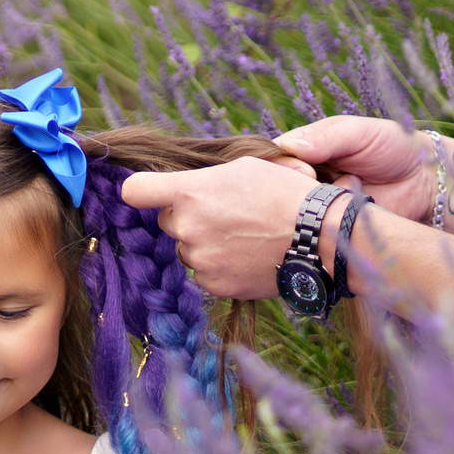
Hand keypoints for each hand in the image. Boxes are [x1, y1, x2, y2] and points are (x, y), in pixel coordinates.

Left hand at [120, 155, 322, 298]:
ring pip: (188, 249)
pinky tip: (248, 256)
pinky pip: (205, 273)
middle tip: (225, 213)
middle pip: (168, 222)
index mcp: (189, 193)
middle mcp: (187, 227)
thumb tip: (183, 187)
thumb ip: (202, 179)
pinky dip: (221, 267)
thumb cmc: (284, 193)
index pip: (135, 192)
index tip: (150, 192)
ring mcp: (200, 259)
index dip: (143, 191)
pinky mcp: (215, 285)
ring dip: (205, 243)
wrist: (319, 236)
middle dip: (188, 217)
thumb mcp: (242, 167)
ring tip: (244, 236)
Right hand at [273, 116, 447, 224]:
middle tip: (319, 191)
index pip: (272, 160)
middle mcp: (304, 181)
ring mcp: (315, 209)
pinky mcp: (330, 232)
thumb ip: (326, 137)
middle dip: (294, 193)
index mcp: (304, 151)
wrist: (426, 183)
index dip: (280, 167)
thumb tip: (291, 147)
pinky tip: (343, 222)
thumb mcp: (360, 133)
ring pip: (291, 216)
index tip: (304, 172)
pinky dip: (325, 229)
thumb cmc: (394, 147)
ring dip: (311, 213)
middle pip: (274, 190)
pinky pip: (313, 236)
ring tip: (341, 205)